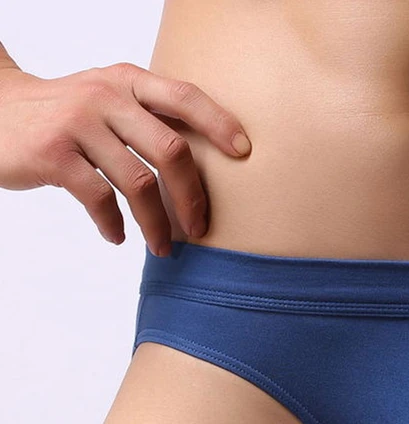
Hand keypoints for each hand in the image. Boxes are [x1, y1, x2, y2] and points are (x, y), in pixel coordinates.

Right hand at [0, 62, 251, 254]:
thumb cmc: (67, 116)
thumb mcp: (107, 99)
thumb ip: (148, 118)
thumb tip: (206, 166)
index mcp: (127, 80)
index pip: (185, 97)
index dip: (219, 124)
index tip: (245, 153)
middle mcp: (105, 95)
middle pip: (171, 150)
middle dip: (193, 197)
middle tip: (200, 229)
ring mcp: (77, 123)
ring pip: (139, 183)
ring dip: (157, 224)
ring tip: (162, 247)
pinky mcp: (53, 154)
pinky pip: (99, 199)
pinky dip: (114, 224)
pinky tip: (118, 236)